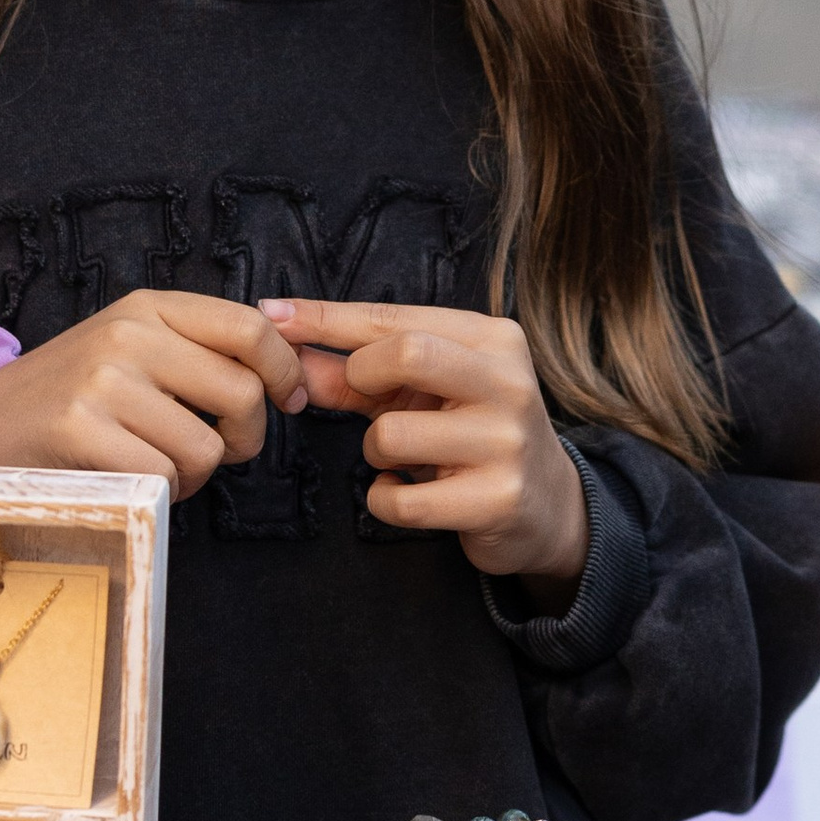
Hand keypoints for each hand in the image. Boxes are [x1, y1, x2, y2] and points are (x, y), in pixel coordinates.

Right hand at [0, 289, 308, 496]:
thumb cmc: (66, 398)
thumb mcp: (128, 349)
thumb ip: (194, 349)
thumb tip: (286, 367)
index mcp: (146, 306)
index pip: (250, 326)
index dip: (284, 369)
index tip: (289, 400)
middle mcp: (127, 333)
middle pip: (242, 392)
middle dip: (245, 437)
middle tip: (222, 451)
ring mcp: (103, 380)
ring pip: (207, 445)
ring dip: (197, 474)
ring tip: (161, 467)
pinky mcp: (82, 429)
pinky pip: (166, 475)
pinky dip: (165, 493)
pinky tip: (137, 482)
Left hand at [260, 298, 589, 594]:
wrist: (547, 505)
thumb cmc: (471, 433)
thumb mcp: (422, 393)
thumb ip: (357, 375)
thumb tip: (290, 356)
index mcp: (493, 340)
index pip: (395, 319)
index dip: (326, 318)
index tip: (272, 315)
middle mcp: (508, 383)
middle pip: (406, 355)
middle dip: (362, 378)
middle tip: (368, 401)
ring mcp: (507, 443)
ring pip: (392, 434)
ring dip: (374, 451)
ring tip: (400, 457)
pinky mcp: (497, 500)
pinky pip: (401, 499)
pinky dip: (384, 499)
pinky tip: (407, 491)